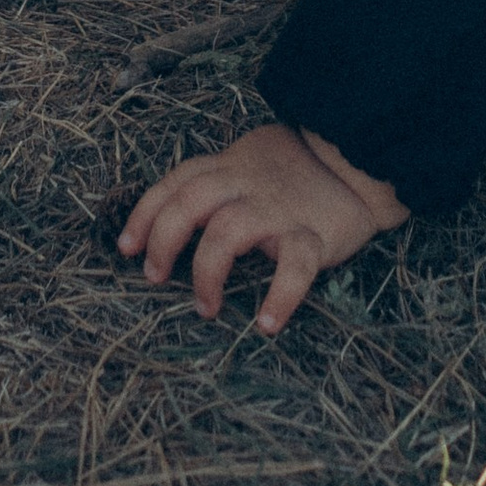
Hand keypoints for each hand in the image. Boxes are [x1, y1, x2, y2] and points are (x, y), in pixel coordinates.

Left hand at [118, 122, 408, 335]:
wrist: (359, 160)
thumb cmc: (297, 169)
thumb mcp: (249, 161)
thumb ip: (218, 181)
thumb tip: (176, 219)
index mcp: (228, 166)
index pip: (174, 183)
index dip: (145, 214)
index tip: (126, 247)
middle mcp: (246, 184)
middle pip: (189, 202)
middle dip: (164, 241)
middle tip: (155, 277)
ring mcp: (278, 209)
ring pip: (227, 232)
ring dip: (207, 273)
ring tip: (205, 308)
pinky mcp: (312, 234)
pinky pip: (293, 268)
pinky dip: (278, 298)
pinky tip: (266, 325)